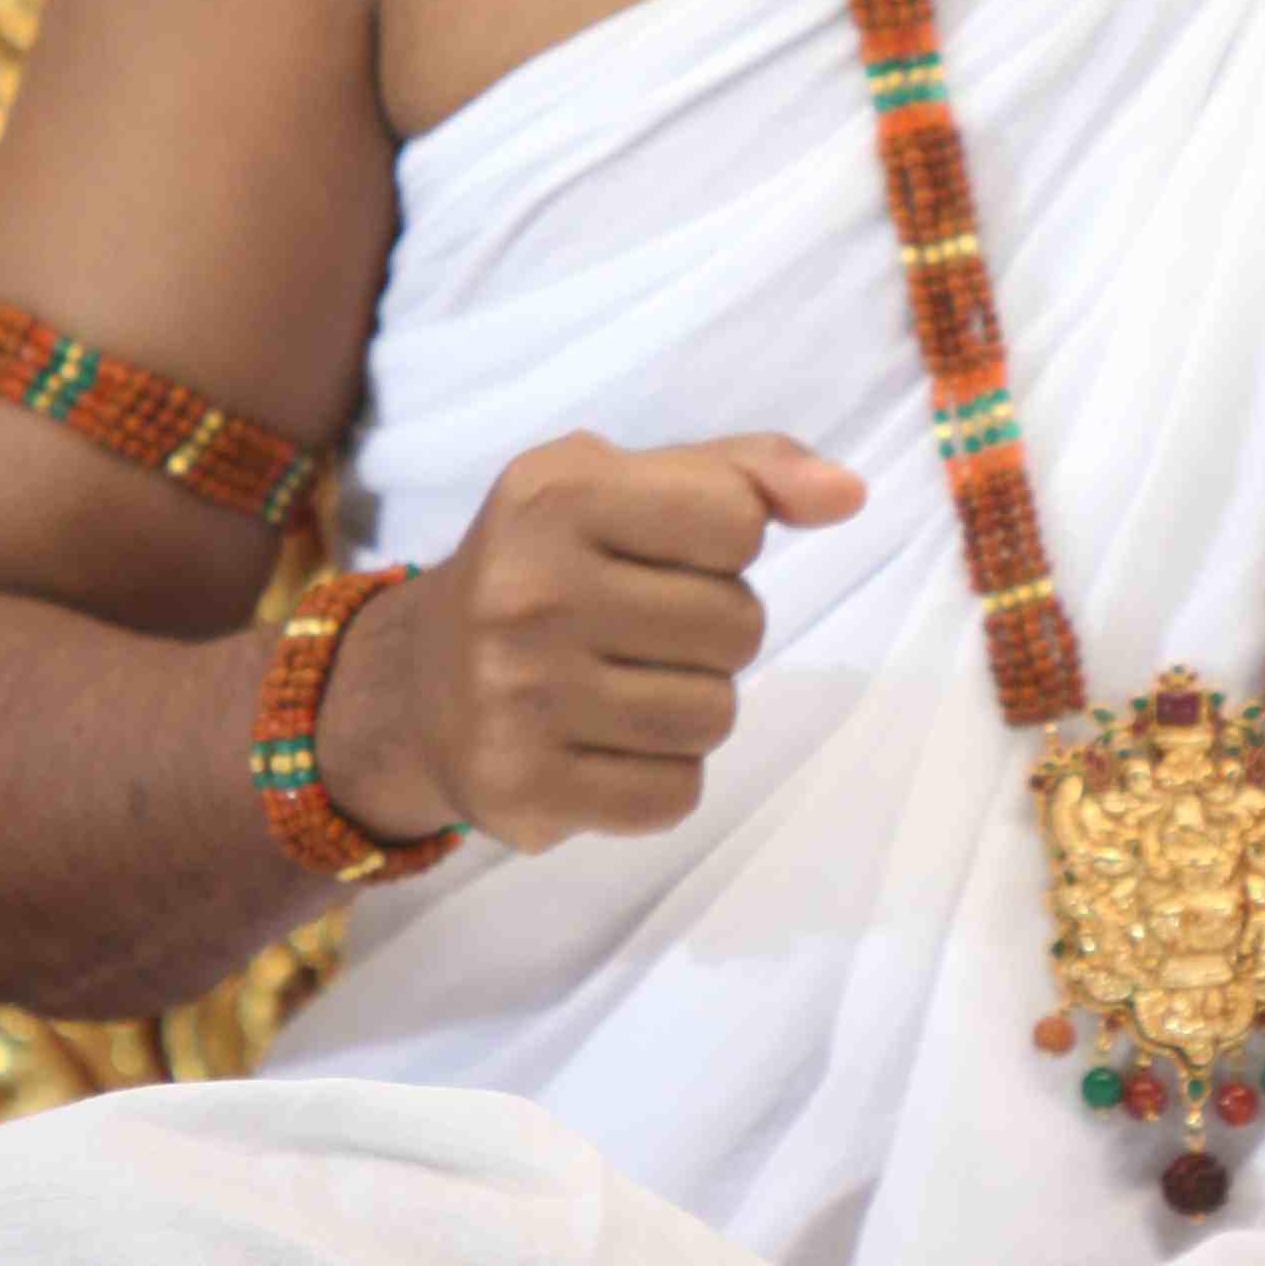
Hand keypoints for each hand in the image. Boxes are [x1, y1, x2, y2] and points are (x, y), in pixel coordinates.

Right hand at [319, 425, 865, 856]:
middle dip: (713, 632)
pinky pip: (675, 795)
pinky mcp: (523, 790)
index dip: (724, 542)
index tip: (662, 552)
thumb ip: (746, 471)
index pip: (738, 520)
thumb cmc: (551, 566)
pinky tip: (601, 744)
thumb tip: (848, 494)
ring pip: (715, 717)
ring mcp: (518, 697)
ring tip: (621, 686)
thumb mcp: (625, 486)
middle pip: (738, 627)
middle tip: (637, 630)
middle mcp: (526, 592)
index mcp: (554, 493)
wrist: (416, 684)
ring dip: (692, 706)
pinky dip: (660, 776)